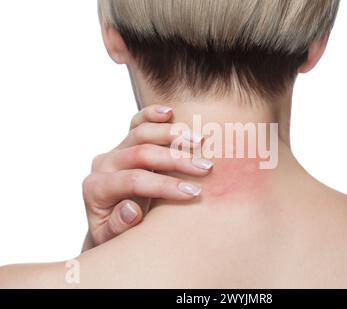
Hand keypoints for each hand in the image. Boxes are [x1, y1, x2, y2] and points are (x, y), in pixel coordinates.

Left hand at [81, 105, 211, 250]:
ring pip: (140, 132)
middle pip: (141, 153)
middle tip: (206, 168)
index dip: (165, 186)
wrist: (112, 222)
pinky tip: (170, 112)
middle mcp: (104, 164)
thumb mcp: (113, 239)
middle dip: (176, 160)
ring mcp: (115, 150)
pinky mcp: (126, 142)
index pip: (134, 180)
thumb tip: (131, 209)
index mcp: (96, 188)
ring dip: (172, 134)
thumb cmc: (116, 233)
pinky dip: (152, 115)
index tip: (193, 194)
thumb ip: (118, 226)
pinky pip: (137, 122)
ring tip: (200, 140)